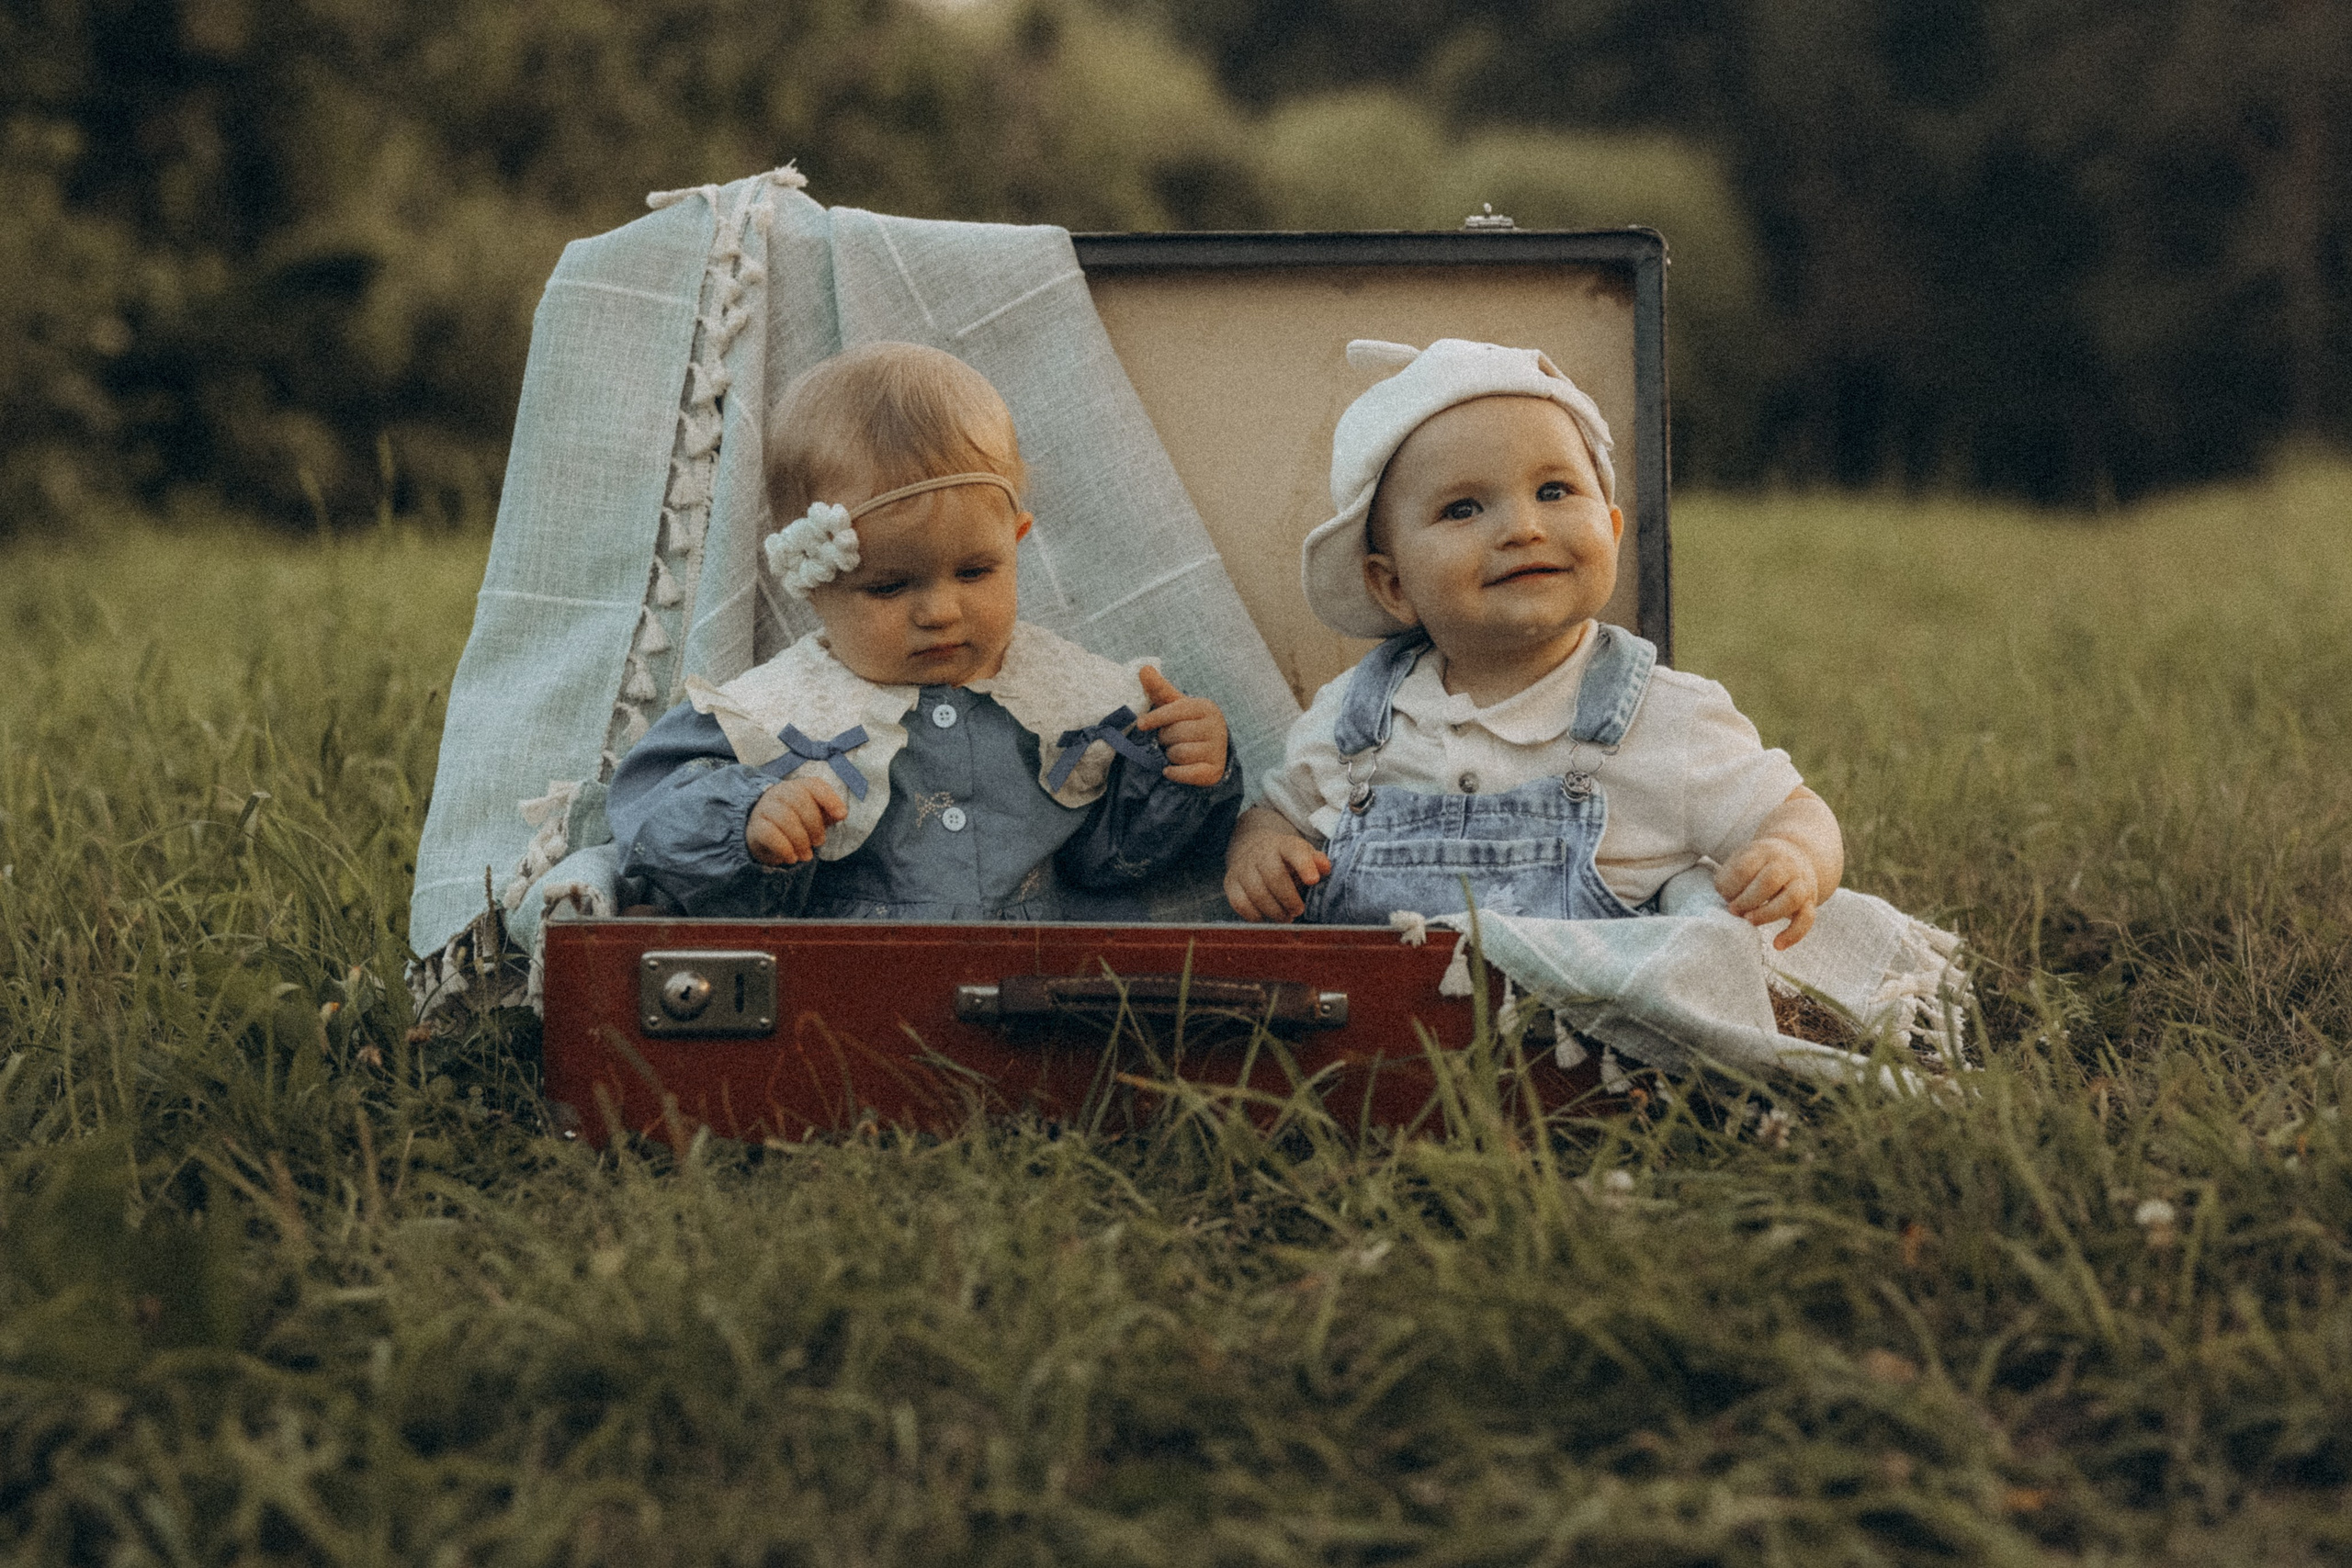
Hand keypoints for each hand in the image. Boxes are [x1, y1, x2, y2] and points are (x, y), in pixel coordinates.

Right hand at [746, 775, 846, 865]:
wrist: (763, 836)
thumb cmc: (795, 823)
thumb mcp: (814, 817)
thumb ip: (828, 814)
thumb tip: (841, 814)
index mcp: (798, 787)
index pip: (814, 785)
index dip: (830, 798)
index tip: (842, 815)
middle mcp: (779, 793)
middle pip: (799, 800)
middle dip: (814, 824)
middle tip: (819, 843)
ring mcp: (764, 808)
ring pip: (785, 817)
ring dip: (800, 840)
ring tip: (807, 856)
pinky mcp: (755, 827)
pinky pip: (769, 834)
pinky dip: (784, 848)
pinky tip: (791, 858)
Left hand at [1133, 665, 1229, 786]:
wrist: (1208, 750)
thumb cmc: (1186, 723)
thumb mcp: (1174, 705)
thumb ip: (1159, 688)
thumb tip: (1143, 668)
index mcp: (1206, 707)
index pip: (1175, 710)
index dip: (1155, 718)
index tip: (1141, 724)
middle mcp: (1216, 726)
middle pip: (1175, 734)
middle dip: (1164, 739)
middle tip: (1166, 740)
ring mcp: (1218, 749)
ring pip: (1180, 753)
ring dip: (1169, 756)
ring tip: (1173, 752)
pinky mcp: (1215, 771)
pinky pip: (1187, 773)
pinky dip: (1175, 773)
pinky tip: (1170, 770)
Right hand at [1224, 815, 1332, 922]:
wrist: (1252, 849)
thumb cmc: (1285, 859)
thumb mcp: (1303, 854)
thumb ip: (1316, 861)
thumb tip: (1324, 868)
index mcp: (1284, 845)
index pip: (1295, 851)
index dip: (1304, 865)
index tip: (1313, 881)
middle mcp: (1260, 854)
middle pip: (1274, 876)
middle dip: (1289, 898)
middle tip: (1298, 910)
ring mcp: (1243, 868)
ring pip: (1257, 893)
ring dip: (1275, 911)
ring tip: (1286, 917)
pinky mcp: (1230, 883)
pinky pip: (1240, 903)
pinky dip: (1256, 915)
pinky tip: (1267, 917)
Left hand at [1713, 836, 1821, 948]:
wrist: (1797, 855)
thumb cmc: (1759, 865)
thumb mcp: (1742, 859)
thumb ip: (1730, 877)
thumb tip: (1729, 901)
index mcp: (1764, 851)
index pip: (1745, 867)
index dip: (1731, 885)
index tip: (1725, 896)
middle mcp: (1787, 864)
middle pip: (1770, 880)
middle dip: (1748, 899)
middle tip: (1734, 910)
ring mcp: (1802, 883)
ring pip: (1792, 898)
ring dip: (1768, 914)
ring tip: (1749, 922)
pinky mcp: (1810, 902)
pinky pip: (1807, 919)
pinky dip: (1793, 934)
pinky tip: (1777, 945)